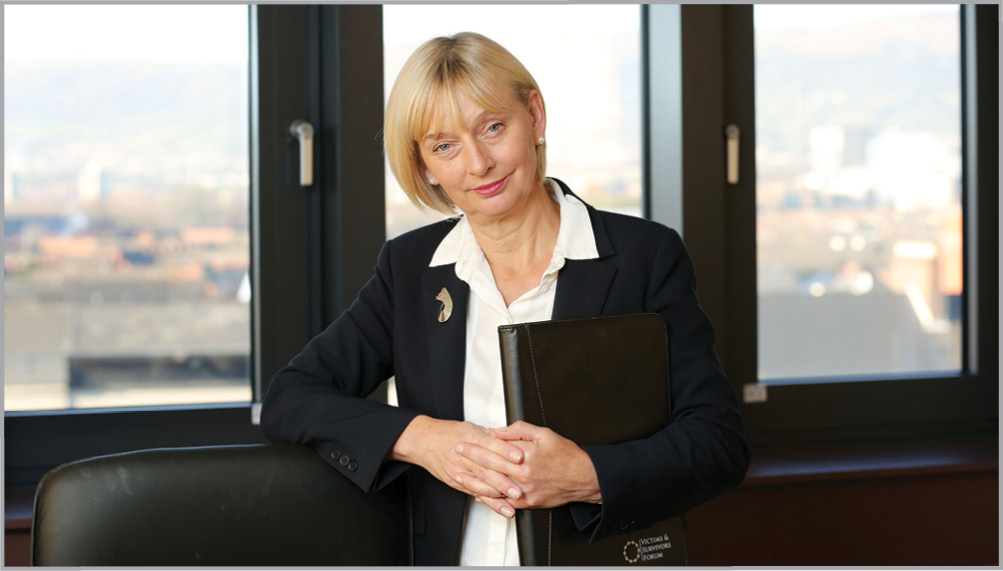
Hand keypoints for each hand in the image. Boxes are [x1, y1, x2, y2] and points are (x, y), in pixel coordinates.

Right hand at [389, 415, 524, 512]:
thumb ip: (491, 435)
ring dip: (498, 494)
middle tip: (520, 486)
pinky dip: (489, 501)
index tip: (519, 456)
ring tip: (513, 501)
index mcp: (470, 438)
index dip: (505, 451)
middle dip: (504, 478)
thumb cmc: (448, 433)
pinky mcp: (456, 482)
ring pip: (480, 483)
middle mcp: (464, 455)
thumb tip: (512, 438)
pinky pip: (475, 492)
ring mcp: (459, 470)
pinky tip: (500, 507)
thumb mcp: (470, 427)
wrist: (423, 441)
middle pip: (486, 467)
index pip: (490, 444)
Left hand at [459, 420, 601, 516]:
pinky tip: (478, 493)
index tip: (464, 441)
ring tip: (459, 476)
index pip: (493, 449)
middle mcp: (523, 475)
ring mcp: (525, 491)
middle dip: (470, 460)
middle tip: (456, 454)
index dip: (476, 446)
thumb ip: (518, 431)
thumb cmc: (567, 456)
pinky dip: (490, 498)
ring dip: (473, 481)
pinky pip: (505, 501)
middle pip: (489, 467)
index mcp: (525, 456)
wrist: (584, 477)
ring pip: (493, 487)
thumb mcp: (544, 434)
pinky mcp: (530, 502)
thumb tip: (498, 432)